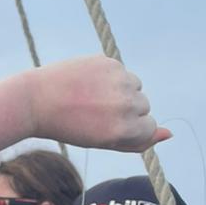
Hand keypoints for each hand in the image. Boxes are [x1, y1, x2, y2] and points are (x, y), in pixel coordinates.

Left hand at [23, 56, 170, 151]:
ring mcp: (119, 82)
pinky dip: (110, 76)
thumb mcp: (104, 141)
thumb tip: (169, 134)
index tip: (108, 126)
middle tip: (94, 112)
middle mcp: (126, 106)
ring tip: (91, 96)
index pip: (150, 127)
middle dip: (126, 109)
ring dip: (121, 90)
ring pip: (136, 86)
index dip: (129, 127)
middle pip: (144, 106)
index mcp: (124, 130)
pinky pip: (122, 71)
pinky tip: (88, 82)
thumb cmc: (70, 127)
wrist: (36, 100)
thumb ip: (138, 141)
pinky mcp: (110, 63)